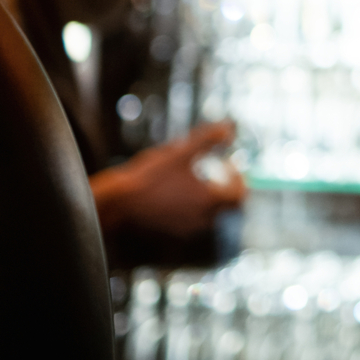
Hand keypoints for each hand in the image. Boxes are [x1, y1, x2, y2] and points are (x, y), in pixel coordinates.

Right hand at [91, 121, 246, 238]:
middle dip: (228, 187)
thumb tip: (230, 128)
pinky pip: (194, 220)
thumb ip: (208, 139)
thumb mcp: (181, 152)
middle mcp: (202, 219)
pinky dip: (195, 206)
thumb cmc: (150, 176)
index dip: (240, 179)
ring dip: (211, 197)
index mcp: (209, 200)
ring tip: (197, 178)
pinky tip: (179, 191)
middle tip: (219, 171)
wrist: (119, 202)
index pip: (240, 195)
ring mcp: (188, 227)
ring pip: (212, 214)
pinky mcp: (174, 231)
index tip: (230, 165)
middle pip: (229, 207)